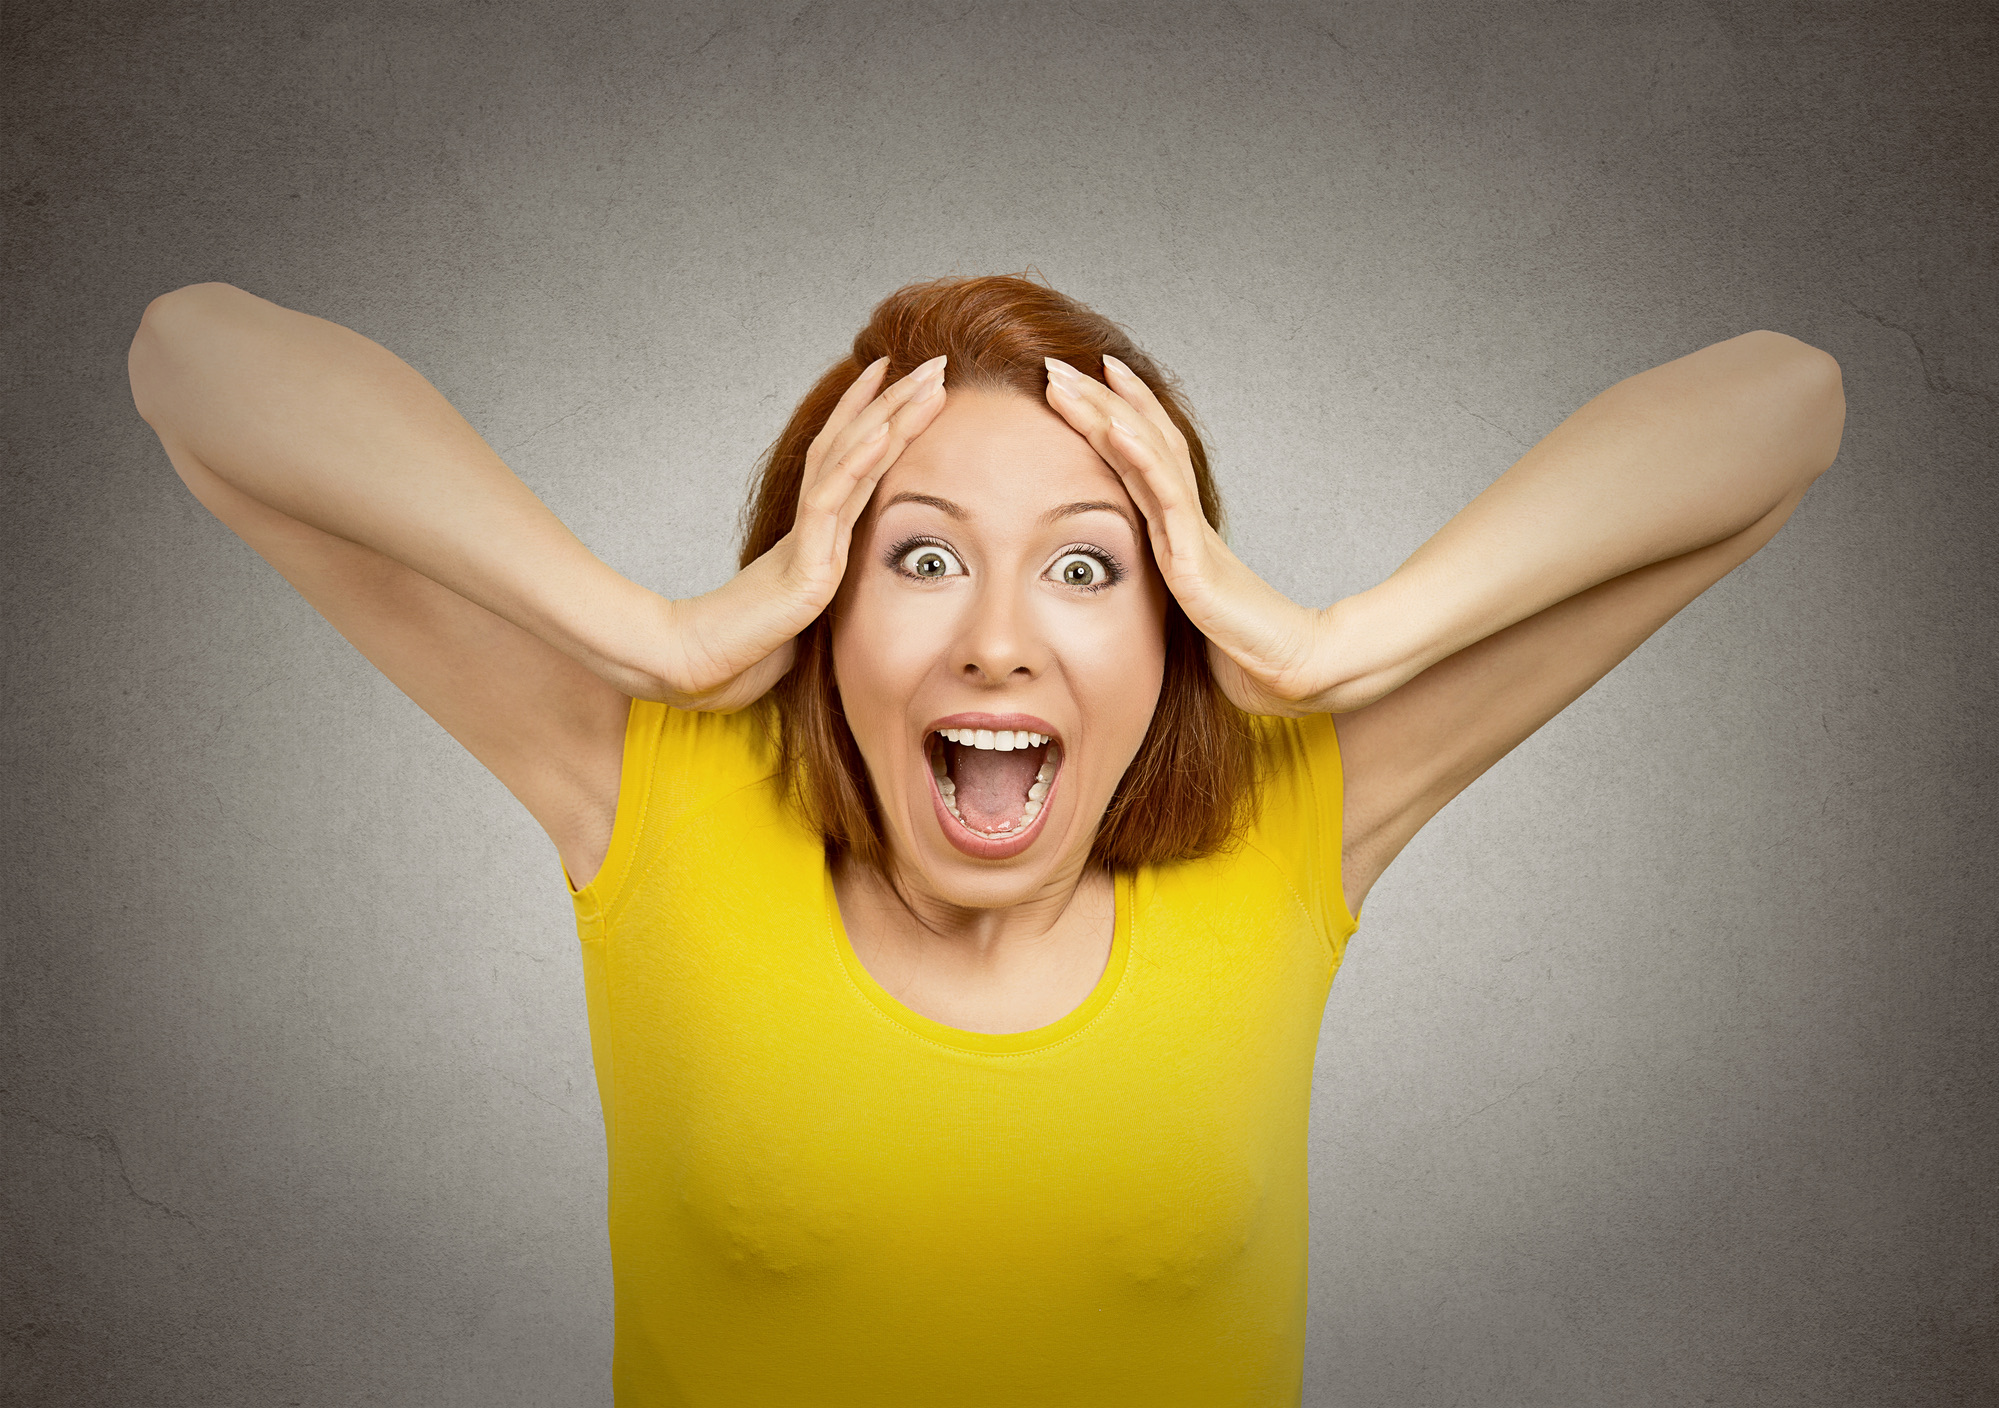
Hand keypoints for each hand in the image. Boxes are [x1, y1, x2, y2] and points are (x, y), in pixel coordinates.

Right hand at [656, 355, 948, 710]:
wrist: (703, 671)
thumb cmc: (747, 650)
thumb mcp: (803, 617)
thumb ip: (823, 598)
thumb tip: (843, 600)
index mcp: (816, 534)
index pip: (847, 459)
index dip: (873, 415)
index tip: (900, 377)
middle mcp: (813, 525)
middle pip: (855, 446)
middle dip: (895, 401)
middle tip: (932, 361)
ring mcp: (809, 540)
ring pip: (850, 462)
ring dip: (889, 417)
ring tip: (921, 379)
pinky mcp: (804, 565)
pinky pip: (832, 503)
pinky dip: (858, 464)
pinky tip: (883, 431)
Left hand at [1041, 355, 1342, 715]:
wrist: (1285, 671)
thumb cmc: (1239, 646)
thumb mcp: (1184, 607)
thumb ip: (1161, 584)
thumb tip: (1120, 586)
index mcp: (1181, 528)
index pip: (1147, 454)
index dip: (1119, 411)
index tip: (1087, 376)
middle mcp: (1185, 519)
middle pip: (1142, 440)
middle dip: (1099, 399)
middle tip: (1057, 361)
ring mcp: (1191, 533)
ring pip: (1148, 457)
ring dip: (1108, 413)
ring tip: (1073, 378)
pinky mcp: (1194, 559)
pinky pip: (1165, 500)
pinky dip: (1142, 458)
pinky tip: (1117, 427)